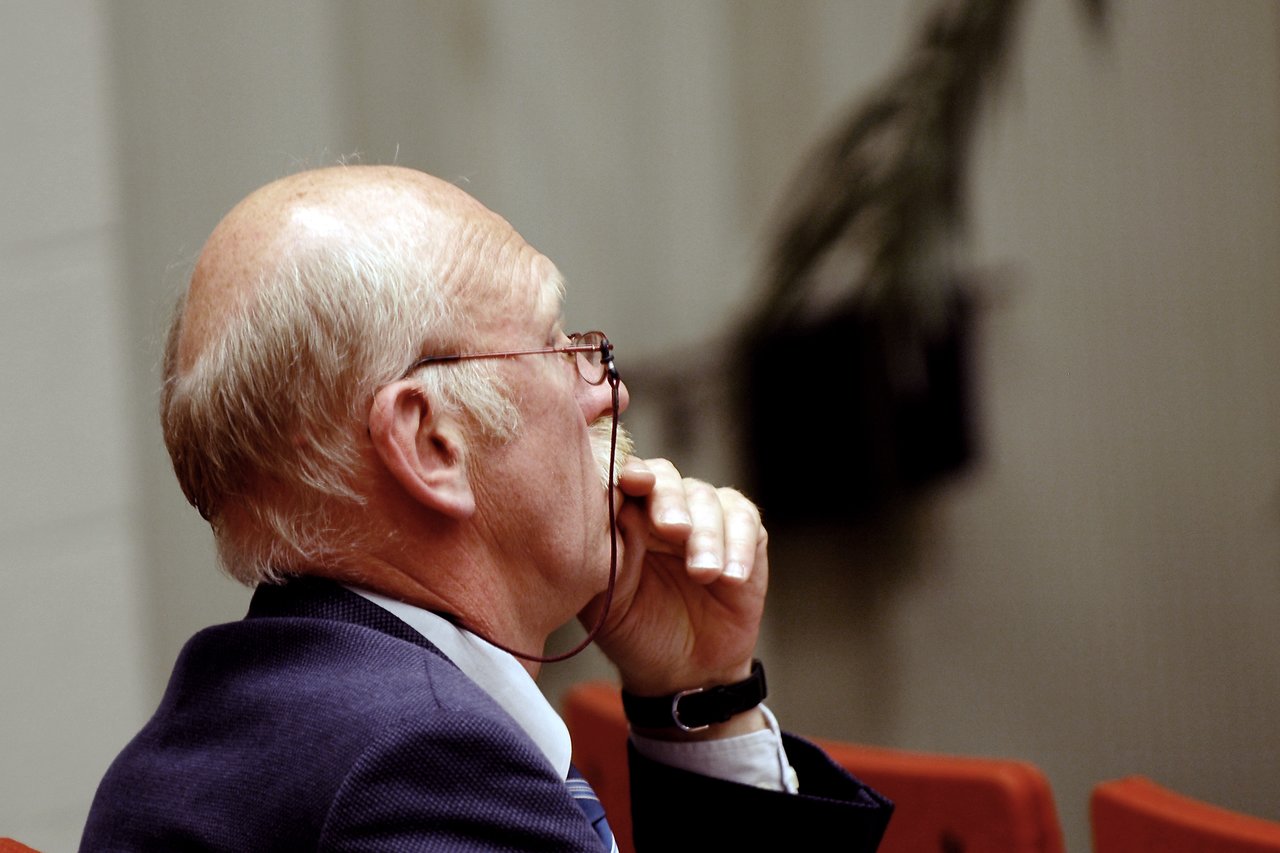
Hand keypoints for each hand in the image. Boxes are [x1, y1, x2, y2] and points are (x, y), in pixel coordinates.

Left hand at [581, 458, 767, 702]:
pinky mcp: (744, 538)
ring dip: (706, 535)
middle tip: (673, 530)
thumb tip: (618, 503)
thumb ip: (611, 551)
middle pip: (667, 478)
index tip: (633, 483)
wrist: (682, 672)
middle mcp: (664, 508)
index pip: (624, 478)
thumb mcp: (609, 598)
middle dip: (670, 501)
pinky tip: (731, 577)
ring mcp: (705, 519)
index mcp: (624, 514)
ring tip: (704, 574)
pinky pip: (746, 523)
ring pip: (707, 499)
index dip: (629, 474)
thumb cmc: (635, 630)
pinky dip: (740, 546)